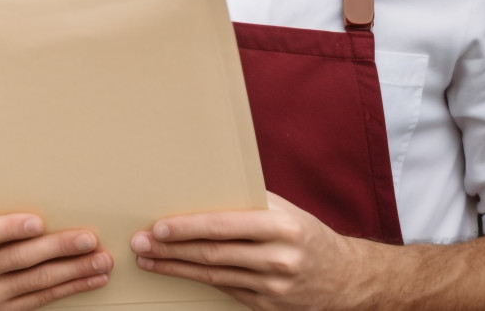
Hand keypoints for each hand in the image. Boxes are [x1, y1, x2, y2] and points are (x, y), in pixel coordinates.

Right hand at [0, 213, 112, 310]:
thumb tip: (47, 190)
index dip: (9, 228)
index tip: (38, 222)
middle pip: (17, 258)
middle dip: (57, 247)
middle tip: (88, 239)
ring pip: (37, 281)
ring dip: (74, 270)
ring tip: (101, 259)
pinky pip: (44, 298)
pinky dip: (72, 287)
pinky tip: (92, 278)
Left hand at [130, 193, 370, 309]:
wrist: (345, 278)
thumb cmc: (307, 234)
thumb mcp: (286, 210)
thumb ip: (250, 201)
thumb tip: (202, 186)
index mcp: (283, 227)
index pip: (225, 226)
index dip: (189, 228)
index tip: (159, 226)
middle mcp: (280, 259)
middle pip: (213, 254)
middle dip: (171, 249)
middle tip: (139, 243)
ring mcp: (274, 288)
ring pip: (214, 276)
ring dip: (175, 267)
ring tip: (147, 259)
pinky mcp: (268, 307)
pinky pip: (225, 290)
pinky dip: (196, 280)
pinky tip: (174, 272)